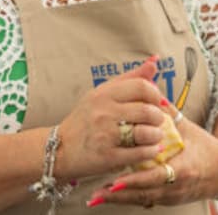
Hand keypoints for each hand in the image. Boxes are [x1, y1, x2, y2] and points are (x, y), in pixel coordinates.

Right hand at [54, 56, 168, 179]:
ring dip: (157, 135)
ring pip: (146, 132)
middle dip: (158, 117)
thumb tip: (155, 61)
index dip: (155, 95)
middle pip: (147, 110)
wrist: (59, 149)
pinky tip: (150, 149)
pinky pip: (140, 153)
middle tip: (157, 121)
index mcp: (103, 94)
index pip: (141, 87)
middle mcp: (103, 112)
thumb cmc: (85, 119)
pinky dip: (151, 152)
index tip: (155, 103)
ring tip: (154, 136)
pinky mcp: (108, 157)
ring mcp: (106, 135)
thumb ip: (130, 78)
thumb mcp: (102, 93)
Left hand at [87, 101, 217, 207]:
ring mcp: (172, 195)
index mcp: (184, 167)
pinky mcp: (168, 200)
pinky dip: (127, 198)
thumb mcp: (188, 128)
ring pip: (142, 199)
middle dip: (121, 195)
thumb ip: (168, 112)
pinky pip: (145, 200)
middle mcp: (177, 185)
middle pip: (145, 193)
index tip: (116, 179)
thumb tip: (151, 92)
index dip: (136, 180)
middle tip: (97, 192)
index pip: (157, 175)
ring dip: (119, 199)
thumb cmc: (204, 147)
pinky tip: (109, 197)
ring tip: (96, 197)